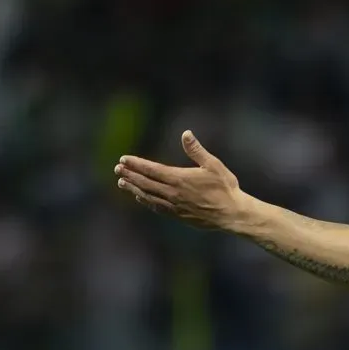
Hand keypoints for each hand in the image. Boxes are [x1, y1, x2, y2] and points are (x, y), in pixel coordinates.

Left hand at [114, 131, 244, 228]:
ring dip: (133, 188)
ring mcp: (174, 206)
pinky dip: (146, 201)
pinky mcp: (178, 215)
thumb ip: (196, 150)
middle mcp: (173, 193)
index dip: (136, 164)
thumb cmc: (225, 188)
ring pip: (148, 196)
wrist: (231, 214)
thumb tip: (186, 133)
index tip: (123, 159)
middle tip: (117, 169)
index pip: (151, 169)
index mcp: (179, 178)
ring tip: (121, 183)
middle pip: (145, 183)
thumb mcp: (213, 165)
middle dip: (130, 175)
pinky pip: (157, 207)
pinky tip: (140, 198)